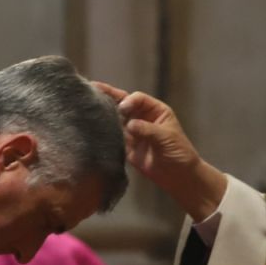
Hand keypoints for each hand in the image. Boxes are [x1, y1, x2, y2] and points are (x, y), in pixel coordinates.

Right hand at [94, 82, 226, 220]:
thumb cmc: (179, 152)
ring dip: (103, 112)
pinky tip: (90, 126)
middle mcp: (142, 117)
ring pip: (115, 118)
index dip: (128, 101)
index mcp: (155, 110)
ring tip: (86, 106)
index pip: (138, 99)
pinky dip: (104, 131)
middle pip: (123, 103)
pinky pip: (113, 136)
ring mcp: (133, 131)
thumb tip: (129, 125)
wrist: (178, 176)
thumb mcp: (166, 138)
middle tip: (91, 88)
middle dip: (109, 96)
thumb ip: (147, 130)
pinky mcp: (126, 146)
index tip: (122, 109)